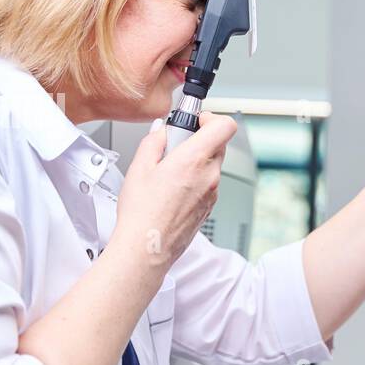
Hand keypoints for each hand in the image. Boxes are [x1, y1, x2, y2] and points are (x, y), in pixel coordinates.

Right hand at [109, 111, 236, 268]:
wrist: (148, 247)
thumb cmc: (142, 213)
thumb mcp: (139, 167)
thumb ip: (154, 141)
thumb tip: (162, 132)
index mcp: (194, 160)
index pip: (225, 126)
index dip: (212, 118)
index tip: (196, 120)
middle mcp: (209, 176)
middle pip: (218, 144)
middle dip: (199, 139)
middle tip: (176, 146)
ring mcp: (212, 193)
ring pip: (213, 165)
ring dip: (196, 161)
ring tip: (170, 171)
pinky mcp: (210, 207)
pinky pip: (208, 183)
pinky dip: (196, 179)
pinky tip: (173, 189)